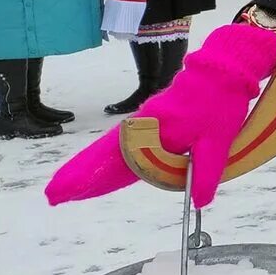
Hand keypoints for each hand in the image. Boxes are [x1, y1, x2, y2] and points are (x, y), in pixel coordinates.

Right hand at [46, 23, 275, 208]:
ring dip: (87, 167)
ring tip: (67, 187)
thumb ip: (206, 173)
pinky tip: (99, 168)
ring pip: (108, 149)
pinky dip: (104, 156)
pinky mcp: (148, 118)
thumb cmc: (220, 105)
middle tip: (53, 196)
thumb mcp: (218, 142)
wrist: (222, 71)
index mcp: (156, 134)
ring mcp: (143, 122)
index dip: (91, 182)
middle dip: (79, 177)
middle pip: (103, 156)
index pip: (117, 165)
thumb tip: (199, 203)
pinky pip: (120, 142)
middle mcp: (143, 128)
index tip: (65, 194)